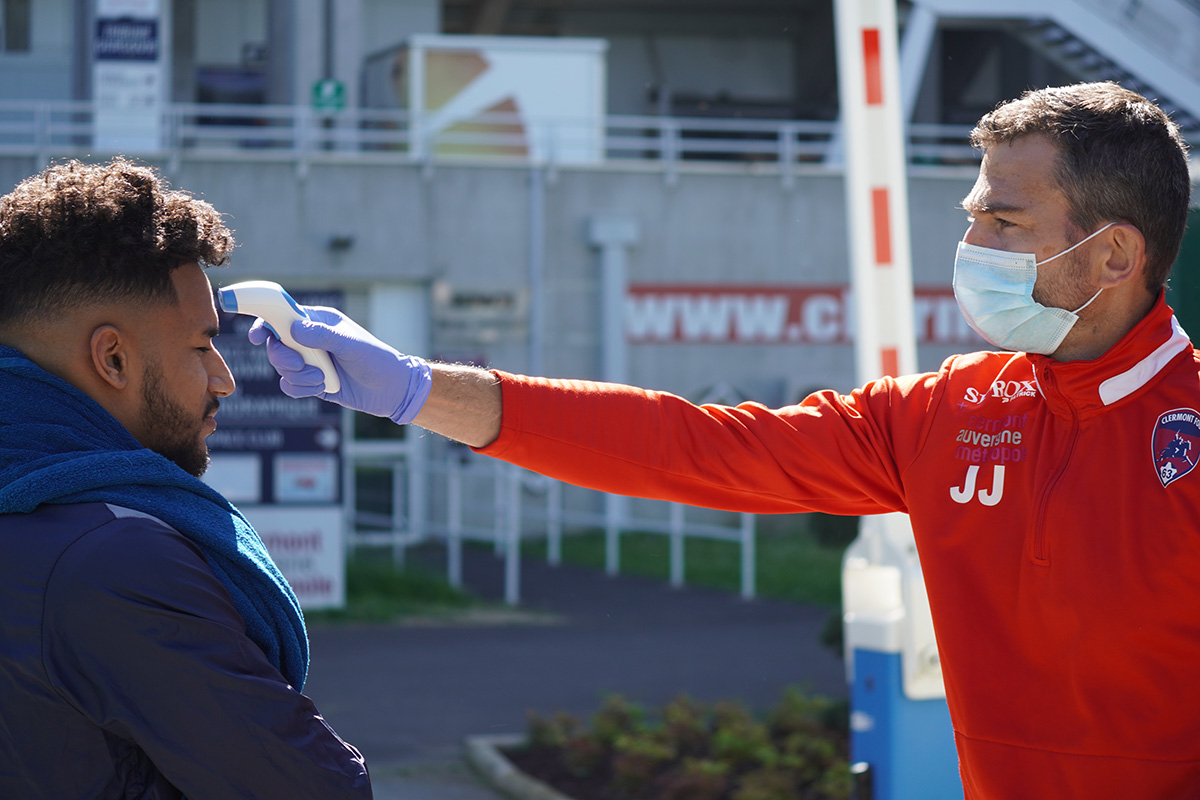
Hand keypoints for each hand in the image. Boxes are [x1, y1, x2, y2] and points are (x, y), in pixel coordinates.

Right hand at [247, 306, 431, 423]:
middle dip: (283, 357)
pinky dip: (301, 388)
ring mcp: (310, 361)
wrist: (392, 390)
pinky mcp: (312, 382)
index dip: (264, 321)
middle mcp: (310, 340)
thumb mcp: (352, 345)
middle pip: (275, 344)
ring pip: (282, 367)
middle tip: (300, 363)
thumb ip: (323, 336)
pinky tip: (322, 388)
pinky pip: (290, 385)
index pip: (282, 315)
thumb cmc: (377, 359)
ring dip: (298, 376)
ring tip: (322, 378)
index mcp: (318, 322)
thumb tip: (294, 329)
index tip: (256, 335)